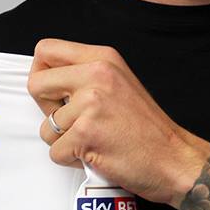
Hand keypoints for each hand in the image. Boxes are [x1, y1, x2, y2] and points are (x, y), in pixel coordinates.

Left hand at [27, 39, 209, 203]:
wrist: (174, 158)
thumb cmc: (147, 129)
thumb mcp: (119, 83)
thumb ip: (85, 75)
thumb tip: (46, 79)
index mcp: (102, 58)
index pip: (45, 49)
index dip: (41, 74)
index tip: (54, 92)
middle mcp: (96, 75)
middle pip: (35, 85)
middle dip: (46, 109)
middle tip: (72, 121)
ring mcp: (91, 104)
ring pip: (45, 127)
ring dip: (64, 141)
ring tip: (94, 140)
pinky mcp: (86, 133)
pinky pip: (55, 152)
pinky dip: (72, 160)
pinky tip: (96, 154)